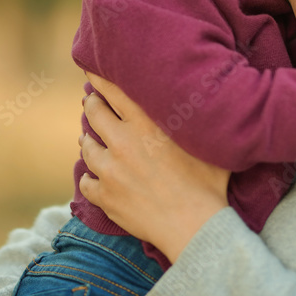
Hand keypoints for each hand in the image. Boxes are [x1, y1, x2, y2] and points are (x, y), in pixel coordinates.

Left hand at [79, 71, 230, 261]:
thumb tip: (208, 95)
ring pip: (86, 147)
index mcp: (146, 124)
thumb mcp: (207, 141)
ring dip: (87, 141)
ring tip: (88, 139)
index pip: (114, 90)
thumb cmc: (208, 183)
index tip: (91, 70)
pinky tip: (92, 178)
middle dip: (91, 104)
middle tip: (91, 101)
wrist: (195, 226)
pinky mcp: (105, 196)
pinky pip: (86, 183)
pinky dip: (89, 179)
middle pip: (94, 113)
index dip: (100, 77)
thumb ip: (198, 118)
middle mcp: (123, 142)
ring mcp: (110, 170)